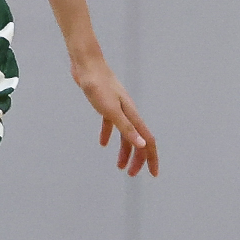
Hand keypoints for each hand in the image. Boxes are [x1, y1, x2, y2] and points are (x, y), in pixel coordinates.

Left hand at [72, 54, 158, 176]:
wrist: (86, 64)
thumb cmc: (98, 85)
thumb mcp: (111, 110)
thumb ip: (126, 128)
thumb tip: (143, 145)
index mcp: (132, 115)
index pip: (147, 141)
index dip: (151, 158)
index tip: (153, 174)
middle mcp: (128, 112)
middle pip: (138, 140)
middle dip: (137, 159)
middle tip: (131, 174)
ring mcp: (117, 108)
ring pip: (125, 134)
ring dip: (124, 151)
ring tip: (119, 166)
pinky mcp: (105, 104)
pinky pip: (110, 124)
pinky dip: (108, 135)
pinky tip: (103, 143)